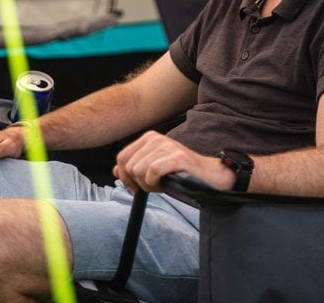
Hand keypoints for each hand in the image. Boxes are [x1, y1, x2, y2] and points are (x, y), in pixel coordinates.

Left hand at [113, 130, 233, 191]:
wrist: (208, 176)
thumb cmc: (180, 173)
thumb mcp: (153, 169)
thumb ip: (134, 168)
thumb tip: (115, 171)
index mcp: (149, 138)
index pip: (122, 157)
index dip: (125, 176)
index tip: (135, 186)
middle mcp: (156, 138)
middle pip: (129, 166)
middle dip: (138, 182)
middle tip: (153, 185)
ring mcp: (167, 146)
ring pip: (139, 170)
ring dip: (148, 184)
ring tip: (161, 184)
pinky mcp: (176, 157)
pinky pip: (152, 172)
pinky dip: (155, 183)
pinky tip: (165, 184)